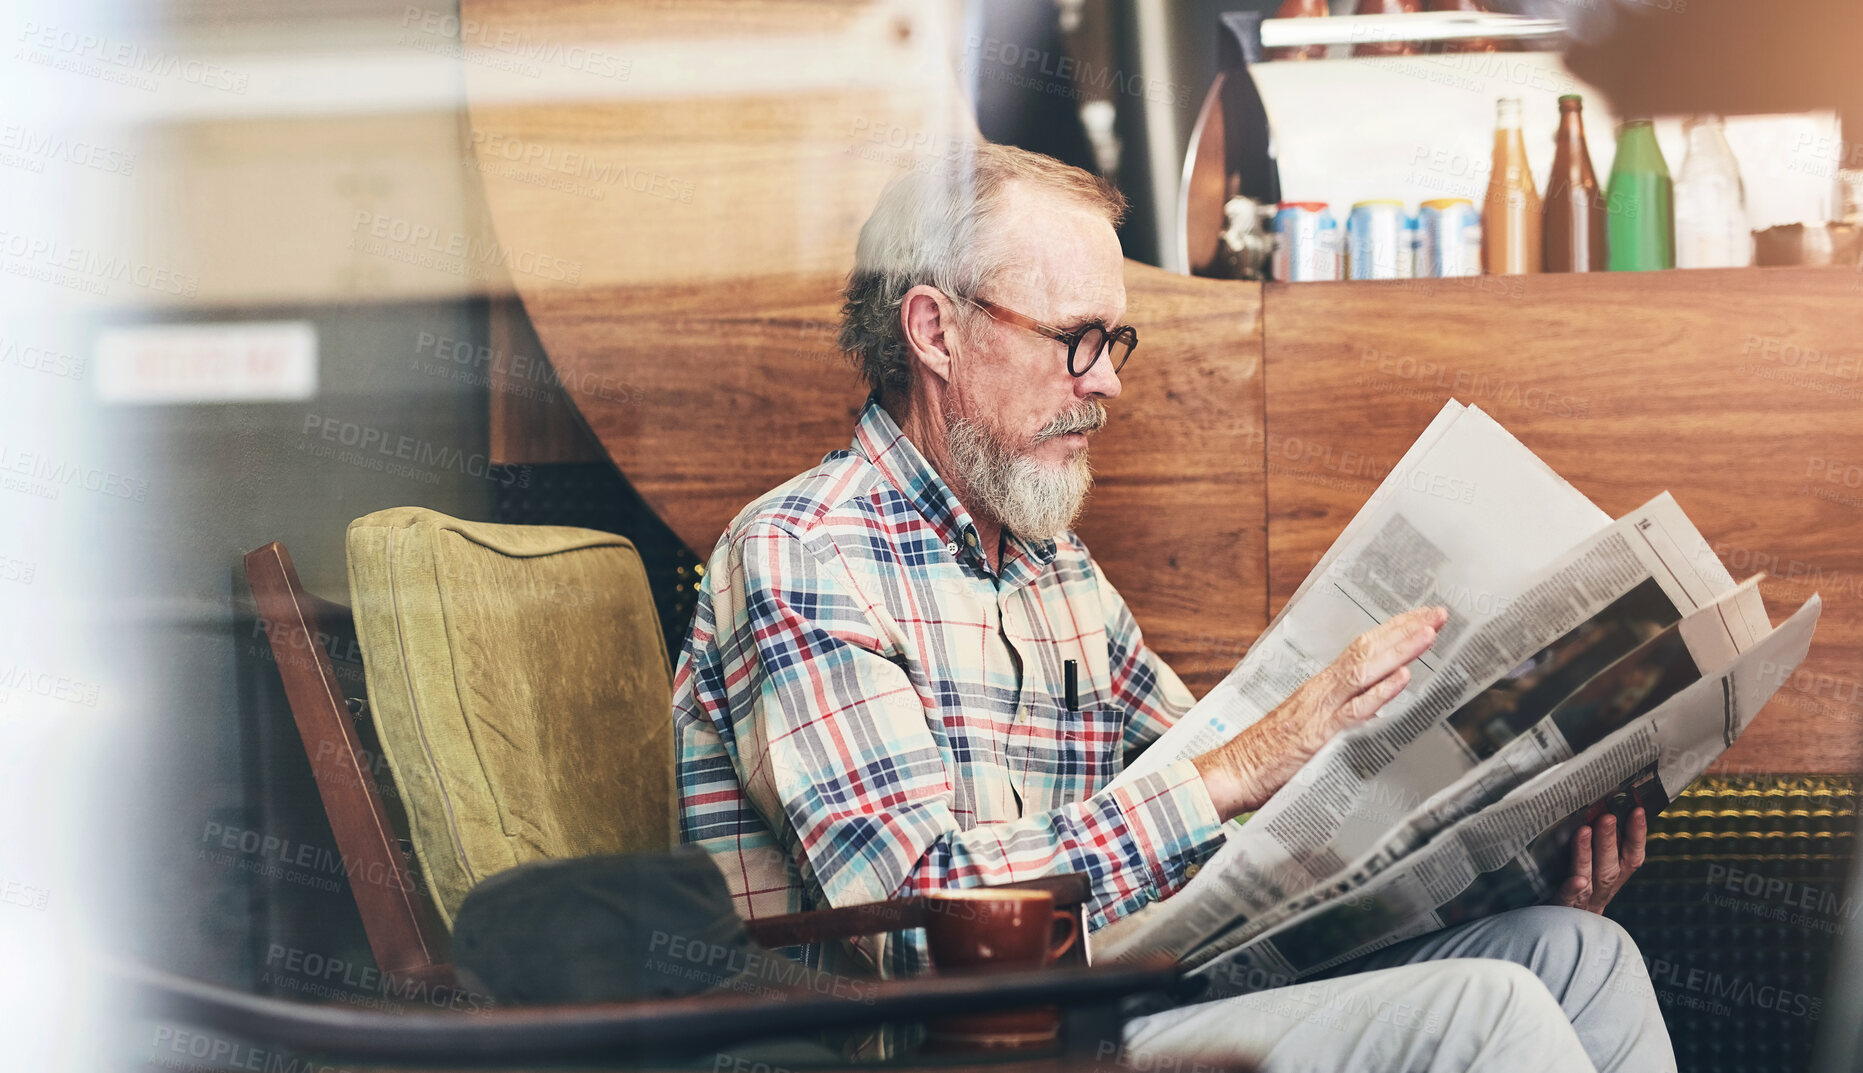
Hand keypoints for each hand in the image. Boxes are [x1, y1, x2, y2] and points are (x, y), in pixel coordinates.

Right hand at [1193, 606, 1446, 818]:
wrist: (1232, 772)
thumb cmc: (1265, 755)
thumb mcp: (1307, 728)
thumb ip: (1338, 716)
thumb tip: (1371, 712)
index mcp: (1320, 688)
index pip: (1361, 649)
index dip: (1393, 632)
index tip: (1421, 618)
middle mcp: (1322, 690)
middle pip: (1367, 650)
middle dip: (1405, 630)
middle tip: (1438, 613)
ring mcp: (1321, 710)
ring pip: (1365, 670)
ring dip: (1400, 649)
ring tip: (1429, 632)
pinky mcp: (1319, 735)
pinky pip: (1355, 709)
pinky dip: (1380, 692)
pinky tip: (1403, 677)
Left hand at [1555, 808, 1647, 913]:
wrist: (1558, 932)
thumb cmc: (1575, 893)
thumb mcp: (1593, 872)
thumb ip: (1601, 851)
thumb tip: (1602, 813)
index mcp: (1612, 880)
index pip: (1631, 857)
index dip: (1637, 836)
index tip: (1638, 811)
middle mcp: (1602, 891)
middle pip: (1610, 867)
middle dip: (1610, 840)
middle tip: (1607, 816)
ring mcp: (1583, 902)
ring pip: (1591, 878)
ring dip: (1589, 854)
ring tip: (1584, 831)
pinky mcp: (1561, 910)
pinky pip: (1568, 900)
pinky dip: (1573, 890)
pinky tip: (1577, 880)